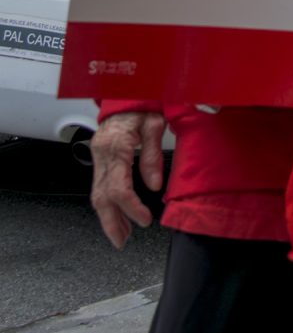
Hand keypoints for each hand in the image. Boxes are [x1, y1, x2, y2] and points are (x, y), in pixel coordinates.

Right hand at [90, 111, 165, 248]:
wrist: (126, 91)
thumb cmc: (143, 104)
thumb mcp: (155, 124)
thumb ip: (152, 155)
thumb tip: (154, 186)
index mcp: (116, 147)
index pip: (120, 187)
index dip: (131, 207)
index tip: (145, 220)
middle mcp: (101, 155)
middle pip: (101, 197)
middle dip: (111, 222)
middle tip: (122, 241)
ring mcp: (97, 157)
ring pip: (96, 195)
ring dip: (108, 217)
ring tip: (121, 235)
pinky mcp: (99, 158)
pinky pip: (99, 186)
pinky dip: (107, 204)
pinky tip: (117, 215)